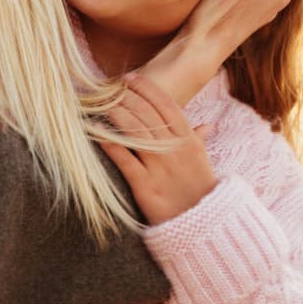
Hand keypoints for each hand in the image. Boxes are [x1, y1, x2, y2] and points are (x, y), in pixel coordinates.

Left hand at [99, 73, 217, 225]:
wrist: (203, 225)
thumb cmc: (200, 190)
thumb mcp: (203, 161)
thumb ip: (198, 140)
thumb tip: (204, 125)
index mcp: (189, 140)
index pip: (167, 105)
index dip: (148, 89)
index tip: (131, 78)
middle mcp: (174, 150)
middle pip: (147, 114)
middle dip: (127, 98)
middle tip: (110, 89)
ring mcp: (160, 168)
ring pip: (136, 132)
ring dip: (116, 115)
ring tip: (101, 104)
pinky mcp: (146, 187)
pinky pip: (126, 162)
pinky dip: (111, 147)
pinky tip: (98, 135)